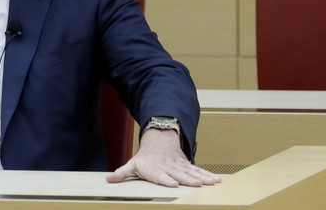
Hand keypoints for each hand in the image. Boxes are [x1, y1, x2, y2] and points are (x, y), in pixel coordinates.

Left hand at [106, 128, 221, 187]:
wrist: (158, 141)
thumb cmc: (145, 157)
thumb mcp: (132, 164)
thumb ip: (122, 173)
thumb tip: (108, 179)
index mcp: (155, 169)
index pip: (161, 175)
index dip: (166, 179)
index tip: (173, 183)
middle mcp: (169, 167)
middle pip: (180, 174)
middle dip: (189, 180)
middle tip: (198, 185)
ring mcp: (179, 166)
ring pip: (192, 173)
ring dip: (203, 178)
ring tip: (212, 183)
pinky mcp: (187, 166)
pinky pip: (199, 171)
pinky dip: (208, 175)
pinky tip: (216, 180)